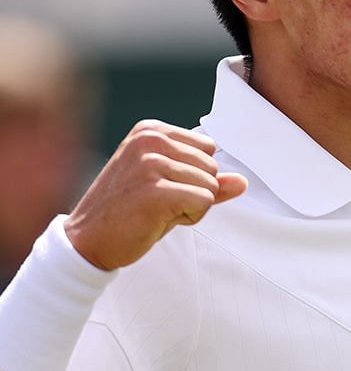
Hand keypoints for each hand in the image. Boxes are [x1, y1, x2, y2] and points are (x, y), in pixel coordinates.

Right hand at [65, 121, 246, 269]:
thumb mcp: (168, 186)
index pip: (208, 148)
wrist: (88, 239)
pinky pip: (205, 201)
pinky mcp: (156, 190)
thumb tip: (243, 181)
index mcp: (150, 131)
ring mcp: (151, 164)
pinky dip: (189, 217)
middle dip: (194, 191)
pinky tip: (157, 219)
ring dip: (190, 206)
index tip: (160, 186)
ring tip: (155, 210)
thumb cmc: (128, 210)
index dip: (193, 175)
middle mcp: (149, 141)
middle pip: (212, 167)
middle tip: (157, 202)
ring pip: (211, 185)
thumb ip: (206, 180)